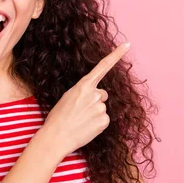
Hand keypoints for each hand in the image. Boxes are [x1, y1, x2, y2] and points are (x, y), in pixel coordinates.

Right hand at [40, 42, 130, 157]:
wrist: (56, 137)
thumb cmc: (59, 117)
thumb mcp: (68, 97)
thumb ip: (84, 93)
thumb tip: (97, 97)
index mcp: (83, 85)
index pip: (103, 66)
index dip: (116, 55)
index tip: (128, 45)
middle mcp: (94, 94)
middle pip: (102, 94)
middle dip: (94, 101)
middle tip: (80, 112)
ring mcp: (100, 107)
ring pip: (102, 108)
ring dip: (94, 114)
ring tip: (80, 121)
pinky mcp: (104, 121)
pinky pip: (104, 120)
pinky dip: (97, 124)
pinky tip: (86, 127)